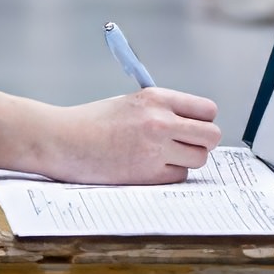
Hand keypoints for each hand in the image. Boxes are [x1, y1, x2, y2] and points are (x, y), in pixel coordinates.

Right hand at [39, 88, 222, 184]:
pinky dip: (168, 173)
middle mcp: (160, 121)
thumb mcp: (129, 103)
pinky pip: (178, 176)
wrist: (62, 140)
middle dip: (202, 142)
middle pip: (211, 136)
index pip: (207, 110)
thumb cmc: (92, 121)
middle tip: (186, 145)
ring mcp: (156, 149)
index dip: (203, 120)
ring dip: (186, 160)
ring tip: (162, 156)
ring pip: (198, 159)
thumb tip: (191, 125)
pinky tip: (148, 167)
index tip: (193, 126)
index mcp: (156, 98)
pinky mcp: (148, 174)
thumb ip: (161, 110)